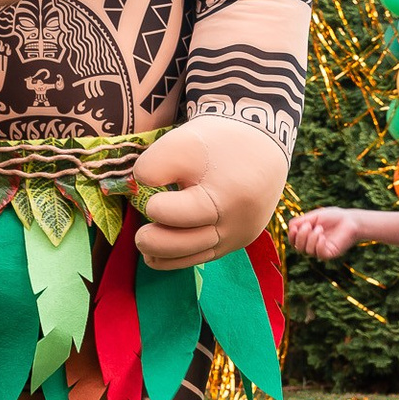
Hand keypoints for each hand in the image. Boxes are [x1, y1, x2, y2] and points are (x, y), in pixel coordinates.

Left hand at [132, 117, 290, 269]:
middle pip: (188, 244)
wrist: (261, 146)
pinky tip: (158, 256)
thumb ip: (154, 164)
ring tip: (145, 248)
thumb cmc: (219, 142)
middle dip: (157, 242)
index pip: (179, 215)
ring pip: (196, 256)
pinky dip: (180, 258)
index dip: (157, 208)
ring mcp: (240, 235)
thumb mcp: (183, 142)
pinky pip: (206, 256)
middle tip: (139, 236)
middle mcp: (238, 223)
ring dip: (166, 256)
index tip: (149, 198)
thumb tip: (137, 188)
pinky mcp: (239, 240)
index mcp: (227, 198)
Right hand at [287, 207, 363, 260]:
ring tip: (320, 228)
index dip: (291, 236)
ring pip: (307, 251)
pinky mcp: (329, 254)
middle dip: (301, 236)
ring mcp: (320, 250)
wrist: (350, 220)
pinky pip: (319, 254)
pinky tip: (323, 237)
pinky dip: (318, 245)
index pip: (293, 241)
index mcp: (307, 236)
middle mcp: (312, 245)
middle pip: (298, 247)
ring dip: (311, 238)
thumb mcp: (314, 217)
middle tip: (309, 225)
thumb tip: (290, 227)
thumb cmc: (333, 217)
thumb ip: (301, 221)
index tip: (294, 228)